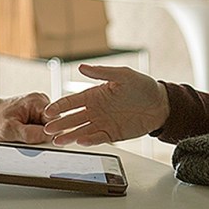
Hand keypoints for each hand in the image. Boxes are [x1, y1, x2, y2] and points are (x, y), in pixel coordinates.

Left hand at [0, 92, 50, 143]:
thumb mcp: (8, 129)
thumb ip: (30, 134)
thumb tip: (50, 137)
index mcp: (37, 102)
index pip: (56, 122)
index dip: (50, 135)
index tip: (40, 145)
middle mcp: (41, 104)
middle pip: (53, 127)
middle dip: (42, 139)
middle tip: (25, 143)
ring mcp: (38, 111)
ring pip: (47, 132)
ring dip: (37, 139)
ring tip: (20, 139)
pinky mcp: (35, 118)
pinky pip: (40, 132)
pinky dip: (33, 138)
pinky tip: (22, 138)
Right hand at [42, 64, 168, 145]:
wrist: (161, 105)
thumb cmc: (142, 87)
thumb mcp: (123, 75)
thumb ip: (102, 73)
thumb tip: (82, 67)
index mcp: (94, 95)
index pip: (71, 101)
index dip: (58, 106)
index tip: (47, 111)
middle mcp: (95, 110)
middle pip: (72, 118)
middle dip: (59, 124)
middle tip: (47, 129)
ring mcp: (103, 123)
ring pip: (81, 130)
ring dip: (69, 135)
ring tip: (57, 141)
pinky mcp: (112, 134)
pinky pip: (97, 138)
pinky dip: (88, 140)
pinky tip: (80, 141)